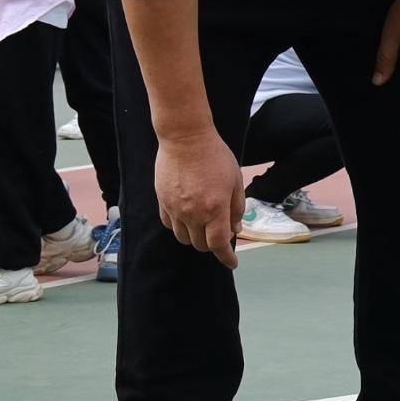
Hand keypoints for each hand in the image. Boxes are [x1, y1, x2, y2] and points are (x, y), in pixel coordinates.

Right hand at [154, 131, 244, 266]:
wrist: (185, 137)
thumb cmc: (215, 156)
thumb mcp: (235, 181)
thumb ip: (236, 208)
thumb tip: (235, 229)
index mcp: (215, 209)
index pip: (219, 245)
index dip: (226, 258)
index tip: (232, 263)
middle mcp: (193, 213)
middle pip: (201, 245)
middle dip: (212, 245)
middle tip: (219, 234)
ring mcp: (175, 209)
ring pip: (184, 238)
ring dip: (196, 238)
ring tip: (203, 226)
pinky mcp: (162, 201)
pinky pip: (170, 225)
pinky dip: (180, 227)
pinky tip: (187, 218)